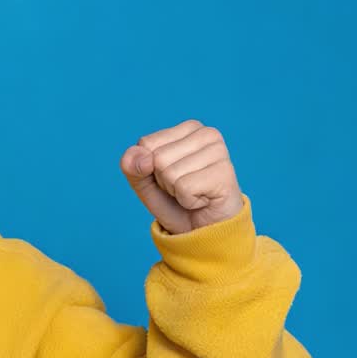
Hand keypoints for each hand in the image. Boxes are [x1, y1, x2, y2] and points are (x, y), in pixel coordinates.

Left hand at [120, 119, 242, 234]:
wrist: (201, 230)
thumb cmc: (174, 200)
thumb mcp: (143, 181)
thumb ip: (131, 165)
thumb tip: (143, 159)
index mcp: (189, 127)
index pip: (146, 144)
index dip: (150, 167)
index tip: (170, 176)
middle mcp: (207, 134)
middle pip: (158, 158)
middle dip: (164, 180)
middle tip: (183, 187)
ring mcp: (219, 152)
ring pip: (170, 173)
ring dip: (176, 191)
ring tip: (194, 192)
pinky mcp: (225, 174)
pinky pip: (184, 188)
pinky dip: (188, 201)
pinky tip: (203, 200)